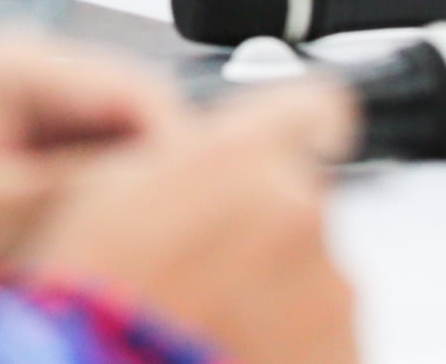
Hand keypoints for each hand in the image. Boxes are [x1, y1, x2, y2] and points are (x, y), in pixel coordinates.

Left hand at [0, 44, 178, 274]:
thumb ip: (83, 184)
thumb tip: (175, 176)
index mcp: (23, 67)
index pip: (150, 97)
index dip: (184, 162)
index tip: (195, 226)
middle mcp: (38, 76)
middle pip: (150, 124)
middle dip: (159, 187)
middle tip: (156, 254)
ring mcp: (40, 112)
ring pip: (133, 157)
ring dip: (131, 206)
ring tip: (106, 253)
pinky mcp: (38, 151)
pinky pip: (103, 179)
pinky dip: (105, 217)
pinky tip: (84, 251)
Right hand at [21, 80, 358, 363]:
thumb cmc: (98, 297)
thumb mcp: (99, 191)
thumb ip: (171, 161)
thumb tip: (192, 158)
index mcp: (240, 159)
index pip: (313, 106)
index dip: (297, 124)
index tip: (287, 141)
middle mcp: (302, 216)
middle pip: (296, 200)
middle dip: (256, 226)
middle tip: (196, 266)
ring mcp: (332, 293)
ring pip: (308, 270)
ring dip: (269, 287)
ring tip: (204, 319)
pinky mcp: (346, 354)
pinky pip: (322, 333)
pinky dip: (286, 340)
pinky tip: (227, 348)